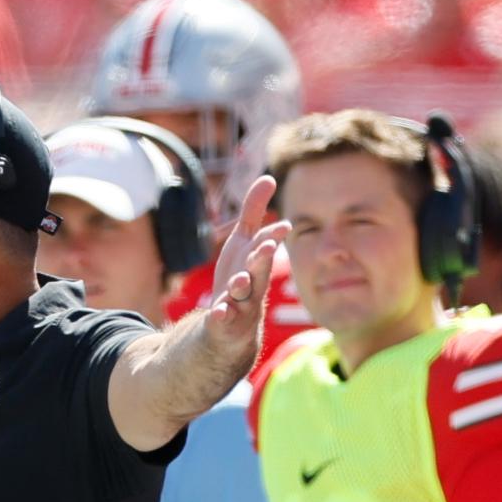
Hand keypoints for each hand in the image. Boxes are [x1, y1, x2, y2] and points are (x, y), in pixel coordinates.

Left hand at [204, 175, 288, 356]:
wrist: (229, 324)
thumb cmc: (240, 276)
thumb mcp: (243, 242)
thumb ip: (254, 213)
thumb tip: (269, 177)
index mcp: (257, 262)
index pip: (265, 247)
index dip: (273, 237)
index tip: (283, 226)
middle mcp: (253, 283)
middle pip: (259, 269)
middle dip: (263, 258)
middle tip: (268, 246)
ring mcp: (239, 304)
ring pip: (244, 295)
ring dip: (242, 285)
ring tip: (239, 279)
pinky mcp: (224, 322)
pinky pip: (223, 319)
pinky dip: (222, 315)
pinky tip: (218, 311)